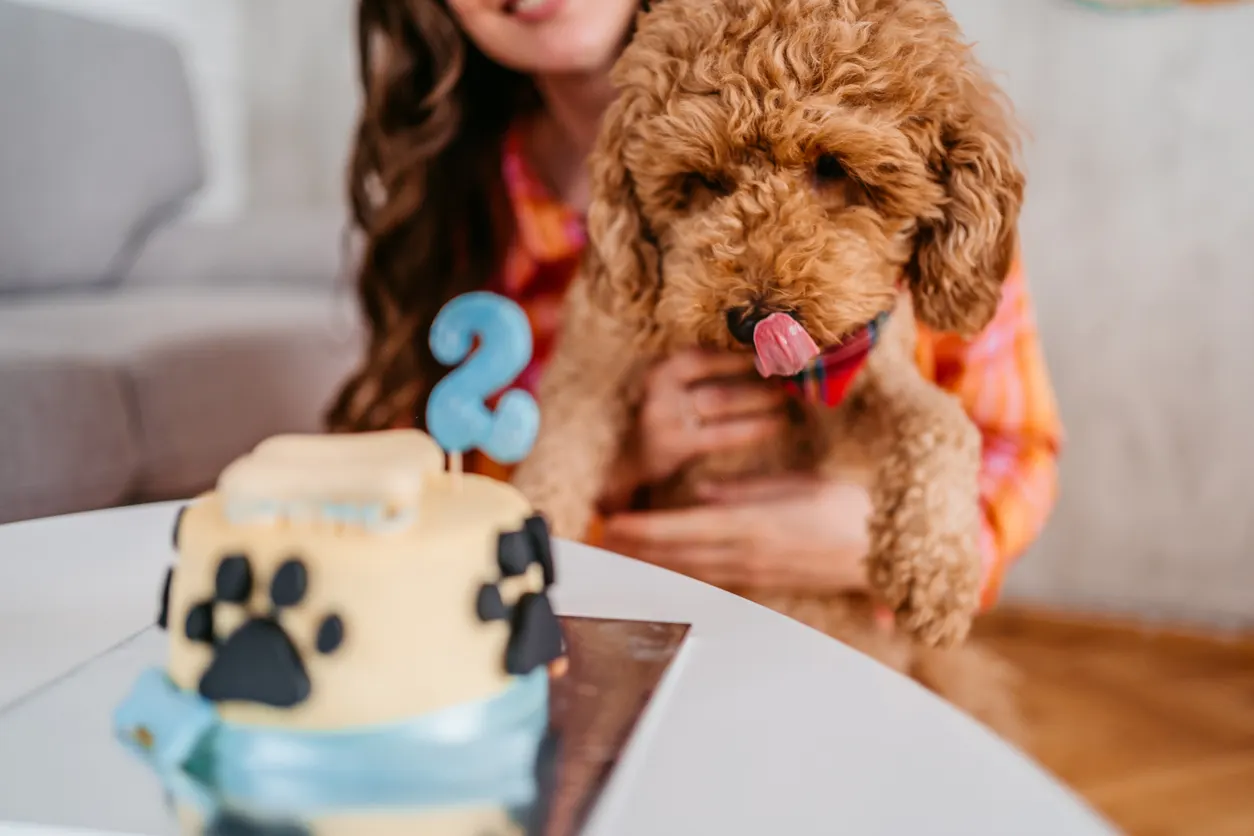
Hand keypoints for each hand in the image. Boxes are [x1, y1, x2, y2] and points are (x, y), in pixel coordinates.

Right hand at [600, 350, 786, 509]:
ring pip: (720, 400)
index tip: (769, 350)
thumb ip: (702, 378)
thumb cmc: (664, 422)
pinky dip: (751, 427)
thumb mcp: (673, 393)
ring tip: (785, 398)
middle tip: (787, 375)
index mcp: (661, 372)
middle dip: (755, 375)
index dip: (737, 353)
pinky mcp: (674, 446)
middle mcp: (660, 391)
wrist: (627, 461)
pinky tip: (774, 424)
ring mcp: (665, 419)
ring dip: (757, 398)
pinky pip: (720, 434)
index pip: (702, 355)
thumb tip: (758, 358)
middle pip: (717, 376)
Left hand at [601, 474, 873, 593]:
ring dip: (654, 562)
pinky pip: (713, 578)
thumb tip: (701, 494)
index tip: (615, 522)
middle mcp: (747, 555)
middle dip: (638, 547)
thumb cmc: (853, 511)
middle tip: (602, 538)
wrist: (888, 555)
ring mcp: (755, 574)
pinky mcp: (764, 583)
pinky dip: (683, 571)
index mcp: (754, 525)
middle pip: (678, 554)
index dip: (645, 527)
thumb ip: (747, 491)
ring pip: (691, 569)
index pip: (684, 528)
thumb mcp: (801, 486)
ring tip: (623, 551)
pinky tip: (667, 566)